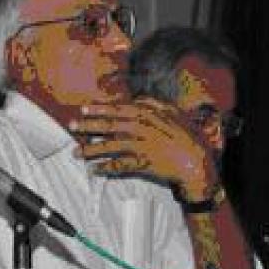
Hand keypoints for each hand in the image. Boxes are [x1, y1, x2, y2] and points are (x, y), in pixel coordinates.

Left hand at [68, 98, 218, 200]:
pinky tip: (94, 170)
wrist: (197, 160)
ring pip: (110, 147)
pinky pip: (120, 166)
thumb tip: (137, 98)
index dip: (99, 109)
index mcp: (147, 115)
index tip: (84, 109)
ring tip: (76, 152)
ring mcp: (141, 146)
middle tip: (72, 126)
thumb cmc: (185, 135)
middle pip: (109, 126)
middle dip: (88, 126)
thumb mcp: (172, 113)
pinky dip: (106, 168)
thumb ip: (153, 104)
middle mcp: (141, 129)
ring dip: (91, 150)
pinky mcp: (143, 164)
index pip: (118, 109)